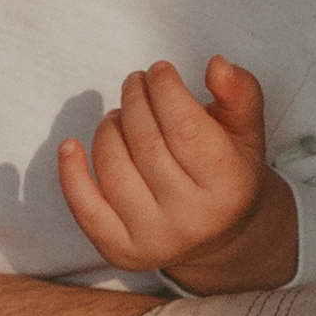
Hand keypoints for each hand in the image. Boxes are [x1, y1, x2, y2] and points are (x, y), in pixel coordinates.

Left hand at [58, 56, 296, 293]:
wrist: (216, 234)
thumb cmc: (226, 170)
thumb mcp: (246, 131)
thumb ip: (239, 93)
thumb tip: (216, 64)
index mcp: (228, 186)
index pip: (185, 127)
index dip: (165, 89)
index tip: (158, 70)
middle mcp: (192, 218)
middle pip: (146, 143)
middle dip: (134, 100)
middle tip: (135, 83)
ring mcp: (154, 238)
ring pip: (113, 167)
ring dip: (109, 127)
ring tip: (121, 115)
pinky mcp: (122, 250)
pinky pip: (85, 208)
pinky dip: (70, 173)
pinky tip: (70, 146)